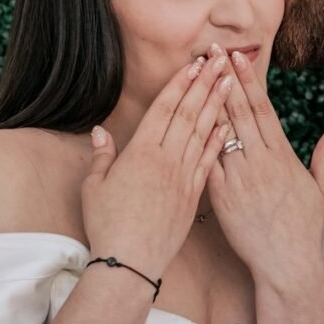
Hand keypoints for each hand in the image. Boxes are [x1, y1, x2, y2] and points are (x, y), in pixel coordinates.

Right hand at [82, 55, 232, 278]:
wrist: (130, 262)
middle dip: (205, 84)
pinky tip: (229, 124)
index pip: (164, 108)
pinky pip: (210, 161)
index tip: (194, 64)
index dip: (180, 84)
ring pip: (203, 132)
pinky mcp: (194, 194)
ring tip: (230, 82)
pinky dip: (220, 141)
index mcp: (140, 152)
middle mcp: (165, 159)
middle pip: (188, 113)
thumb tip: (101, 131)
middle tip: (220, 61)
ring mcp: (182, 176)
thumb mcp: (94, 186)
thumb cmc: (106, 225)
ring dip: (217, 105)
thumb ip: (102, 156)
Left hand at [206, 44, 323, 288]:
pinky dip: (198, 139)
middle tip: (212, 51)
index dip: (249, 81)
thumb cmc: (303, 229)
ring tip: (195, 74)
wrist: (286, 265)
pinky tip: (186, 118)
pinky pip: (206, 161)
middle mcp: (259, 162)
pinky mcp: (221, 195)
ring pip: (219, 131)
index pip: (263, 109)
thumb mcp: (322, 189)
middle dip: (225, 78)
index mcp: (282, 156)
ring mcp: (238, 178)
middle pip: (239, 111)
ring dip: (207, 101)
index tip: (238, 57)